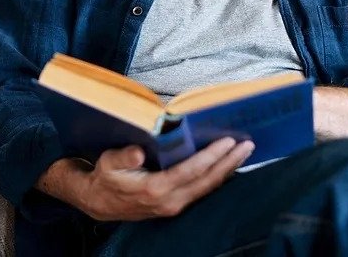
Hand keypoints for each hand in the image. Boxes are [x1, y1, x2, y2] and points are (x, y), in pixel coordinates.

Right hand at [78, 137, 253, 220]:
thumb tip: (138, 151)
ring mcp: (175, 205)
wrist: (100, 203)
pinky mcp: (176, 204)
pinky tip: (226, 166)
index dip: (210, 156)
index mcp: (155, 188)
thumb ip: (122, 157)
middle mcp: (170, 200)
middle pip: (207, 181)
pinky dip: (217, 177)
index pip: (190, 171)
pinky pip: (202, 190)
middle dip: (229, 162)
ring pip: (208, 187)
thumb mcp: (108, 163)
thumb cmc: (106, 179)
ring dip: (227, 170)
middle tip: (247, 145)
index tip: (227, 141)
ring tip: (243, 152)